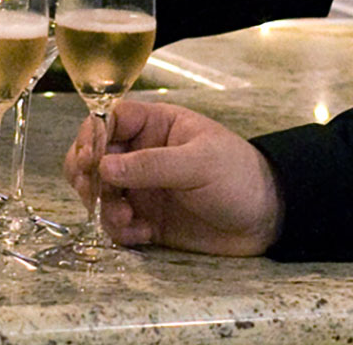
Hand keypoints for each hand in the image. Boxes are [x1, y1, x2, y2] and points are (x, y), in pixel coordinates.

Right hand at [65, 99, 281, 255]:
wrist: (266, 220)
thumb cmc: (238, 176)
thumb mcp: (198, 163)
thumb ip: (151, 164)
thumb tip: (103, 166)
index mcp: (157, 126)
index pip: (111, 118)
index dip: (93, 135)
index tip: (88, 158)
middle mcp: (143, 154)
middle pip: (95, 155)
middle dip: (85, 172)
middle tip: (91, 190)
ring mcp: (143, 188)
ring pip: (101, 191)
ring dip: (103, 205)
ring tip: (125, 219)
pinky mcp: (147, 220)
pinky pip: (116, 223)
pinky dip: (118, 230)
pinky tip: (139, 234)